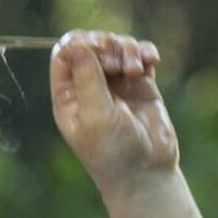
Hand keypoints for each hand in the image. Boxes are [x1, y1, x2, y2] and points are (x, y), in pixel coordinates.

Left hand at [49, 30, 177, 194]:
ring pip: (116, 47)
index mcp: (68, 96)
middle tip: (118, 62)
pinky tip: (152, 61)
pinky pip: (139, 56)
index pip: (64, 54)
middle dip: (107, 45)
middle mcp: (89, 87)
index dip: (80, 44)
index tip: (99, 52)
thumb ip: (86, 78)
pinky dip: (145, 52)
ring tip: (137, 69)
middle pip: (91, 45)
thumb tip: (76, 44)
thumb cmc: (114, 152)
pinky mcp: (140, 85)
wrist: (147, 174)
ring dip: (128, 49)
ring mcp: (115, 85)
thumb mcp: (95, 115)